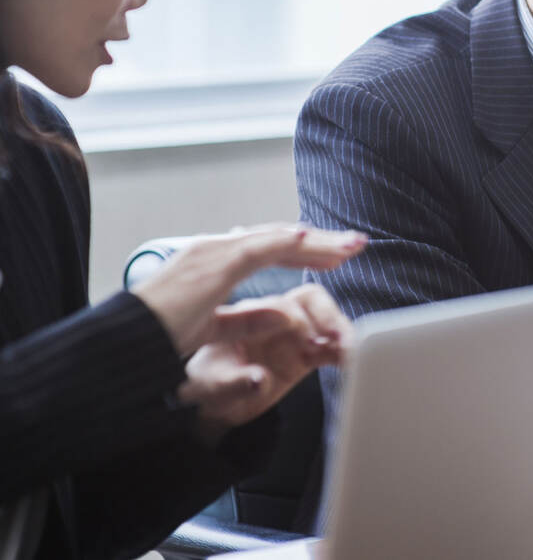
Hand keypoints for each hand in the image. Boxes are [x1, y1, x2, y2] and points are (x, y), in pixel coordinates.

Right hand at [132, 224, 365, 354]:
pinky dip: (284, 242)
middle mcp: (215, 249)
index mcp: (214, 261)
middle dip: (320, 242)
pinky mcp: (213, 263)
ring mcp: (214, 252)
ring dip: (316, 241)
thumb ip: (244, 319)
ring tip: (350, 246)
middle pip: (279, 238)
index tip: (336, 255)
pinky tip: (309, 238)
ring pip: (276, 239)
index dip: (305, 250)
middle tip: (356, 244)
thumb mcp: (212, 328)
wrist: (127, 342)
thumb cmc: (158, 336)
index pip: (269, 248)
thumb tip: (282, 312)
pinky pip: (257, 248)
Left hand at [178, 283, 354, 442]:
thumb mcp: (210, 386)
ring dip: (341, 331)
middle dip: (328, 316)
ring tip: (348, 351)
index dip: (297, 321)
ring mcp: (293, 332)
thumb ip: (235, 382)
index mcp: (246, 315)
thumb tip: (261, 380)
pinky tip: (349, 362)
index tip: (307, 341)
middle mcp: (273, 316)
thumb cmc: (206, 383)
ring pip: (326, 318)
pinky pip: (331, 344)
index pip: (279, 306)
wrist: (214, 395)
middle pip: (310, 300)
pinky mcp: (306, 350)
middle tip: (337, 338)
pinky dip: (343, 350)